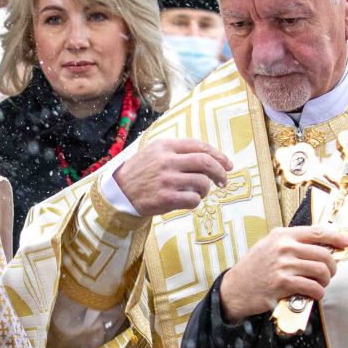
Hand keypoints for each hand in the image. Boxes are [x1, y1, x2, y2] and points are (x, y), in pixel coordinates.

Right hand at [111, 138, 232, 216]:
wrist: (120, 192)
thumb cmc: (142, 172)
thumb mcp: (155, 152)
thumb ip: (178, 151)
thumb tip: (210, 157)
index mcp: (166, 146)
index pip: (200, 146)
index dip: (218, 155)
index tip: (227, 165)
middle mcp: (167, 160)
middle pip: (205, 162)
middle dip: (220, 172)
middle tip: (223, 181)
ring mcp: (166, 179)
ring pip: (202, 182)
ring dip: (206, 189)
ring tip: (199, 192)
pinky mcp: (165, 198)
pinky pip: (193, 200)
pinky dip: (196, 201)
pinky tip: (188, 201)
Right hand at [218, 225, 347, 321]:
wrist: (235, 288)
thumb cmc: (254, 268)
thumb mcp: (269, 245)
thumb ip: (291, 242)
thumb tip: (320, 245)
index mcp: (282, 235)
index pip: (317, 232)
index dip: (336, 237)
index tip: (345, 243)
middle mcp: (284, 247)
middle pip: (324, 254)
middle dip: (332, 266)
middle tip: (330, 273)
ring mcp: (284, 266)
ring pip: (321, 271)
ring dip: (326, 280)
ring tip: (321, 284)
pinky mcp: (283, 284)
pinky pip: (312, 287)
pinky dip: (319, 293)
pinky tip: (315, 294)